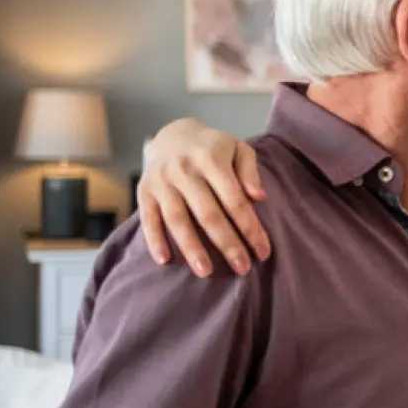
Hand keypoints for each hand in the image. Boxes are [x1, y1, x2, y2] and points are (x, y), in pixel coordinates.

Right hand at [138, 118, 270, 276]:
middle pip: (208, 214)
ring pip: (177, 219)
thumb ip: (250, 171)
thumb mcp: (238, 149)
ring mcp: (162, 182)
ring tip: (205, 272)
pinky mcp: (144, 191)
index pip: (234, 200)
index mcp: (211, 159)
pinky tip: (164, 260)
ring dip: (191, 248)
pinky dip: (154, 240)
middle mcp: (184, 171)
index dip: (250, 228)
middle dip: (227, 244)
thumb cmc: (214, 148)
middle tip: (242, 268)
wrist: (172, 135)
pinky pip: (148, 218)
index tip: (263, 252)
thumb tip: (259, 197)